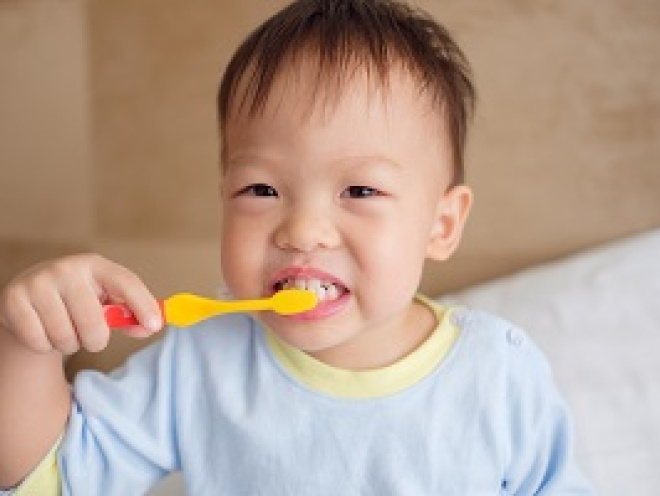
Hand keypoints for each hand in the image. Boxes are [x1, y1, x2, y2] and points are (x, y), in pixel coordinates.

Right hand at [0, 254, 161, 354]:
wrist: (30, 295)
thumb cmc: (79, 299)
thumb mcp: (106, 301)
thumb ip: (130, 314)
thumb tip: (152, 326)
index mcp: (95, 265)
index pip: (125, 281)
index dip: (143, 304)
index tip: (155, 325)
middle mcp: (67, 269)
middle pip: (94, 323)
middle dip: (96, 340)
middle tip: (91, 338)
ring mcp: (38, 282)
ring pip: (65, 337)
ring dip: (69, 344)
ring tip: (64, 330)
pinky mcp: (14, 299)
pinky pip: (40, 342)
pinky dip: (45, 346)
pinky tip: (43, 330)